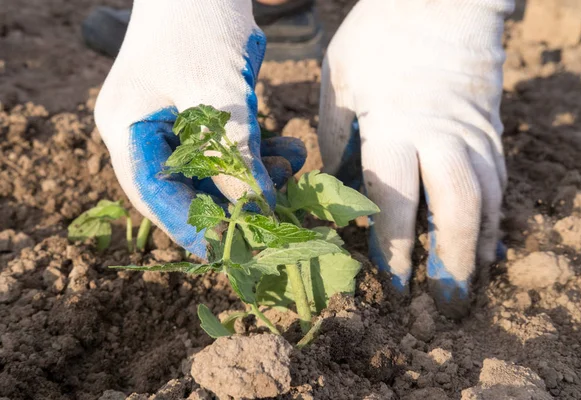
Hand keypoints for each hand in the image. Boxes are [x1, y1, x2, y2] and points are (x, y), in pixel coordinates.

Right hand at [95, 0, 305, 258]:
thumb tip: (261, 210)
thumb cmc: (201, 25)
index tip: (227, 250)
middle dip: (233, 201)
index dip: (189, 225)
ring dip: (254, 175)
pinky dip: (257, 153)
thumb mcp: (221, 96)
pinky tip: (289, 149)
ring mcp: (169, 121)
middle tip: (275, 218)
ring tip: (293, 168)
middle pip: (184, 186)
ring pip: (212, 169)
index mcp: (126, 127)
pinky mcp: (198, 113)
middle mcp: (142, 130)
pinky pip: (226, 147)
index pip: (152, 192)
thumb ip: (236, 156)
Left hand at [318, 0, 513, 317]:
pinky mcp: (492, 132)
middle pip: (456, 212)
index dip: (392, 249)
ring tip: (469, 285)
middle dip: (451, 263)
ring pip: (486, 203)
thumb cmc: (378, 39)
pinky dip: (493, 220)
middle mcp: (442, 139)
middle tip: (443, 305)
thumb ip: (337, 141)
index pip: (395, 202)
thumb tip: (337, 189)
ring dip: (478, 249)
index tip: (389, 284)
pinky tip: (487, 245)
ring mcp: (474, 136)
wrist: (441, 2)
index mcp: (395, 128)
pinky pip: (499, 184)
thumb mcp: (340, 83)